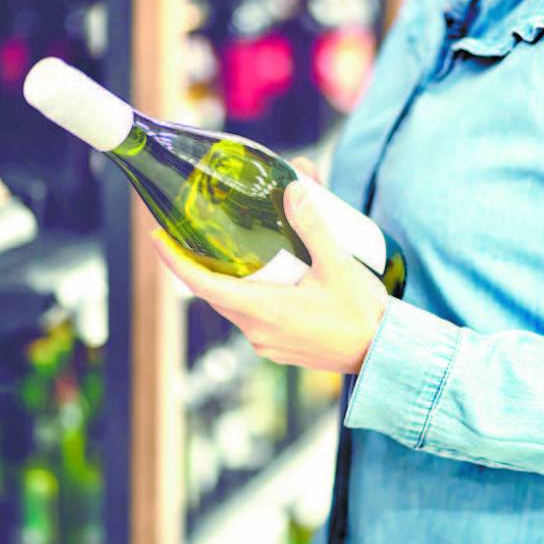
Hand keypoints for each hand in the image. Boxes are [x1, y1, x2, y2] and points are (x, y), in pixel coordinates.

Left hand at [150, 163, 388, 374]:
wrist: (384, 355)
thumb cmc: (362, 315)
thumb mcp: (338, 264)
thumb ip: (314, 225)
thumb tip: (293, 187)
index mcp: (264, 311)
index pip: (203, 285)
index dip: (175, 261)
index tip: (158, 238)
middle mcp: (258, 331)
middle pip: (215, 293)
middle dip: (200, 265)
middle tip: (192, 234)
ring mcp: (268, 343)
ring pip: (234, 305)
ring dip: (227, 279)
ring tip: (228, 249)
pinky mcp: (280, 347)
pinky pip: (252, 317)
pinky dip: (248, 294)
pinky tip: (263, 275)